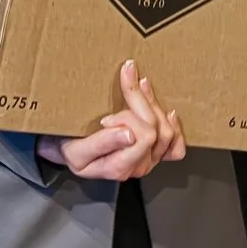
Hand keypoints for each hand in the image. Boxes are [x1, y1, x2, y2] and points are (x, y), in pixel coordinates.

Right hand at [36, 60, 184, 180]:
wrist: (70, 151)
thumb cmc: (71, 148)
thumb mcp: (76, 150)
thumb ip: (101, 143)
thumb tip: (127, 134)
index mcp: (119, 167)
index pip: (143, 138)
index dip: (128, 119)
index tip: (106, 115)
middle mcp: (138, 167)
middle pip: (156, 130)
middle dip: (139, 101)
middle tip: (125, 79)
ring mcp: (149, 161)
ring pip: (166, 131)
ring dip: (152, 103)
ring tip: (139, 83)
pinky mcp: (155, 154)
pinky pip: (176, 148)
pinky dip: (173, 127)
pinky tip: (166, 111)